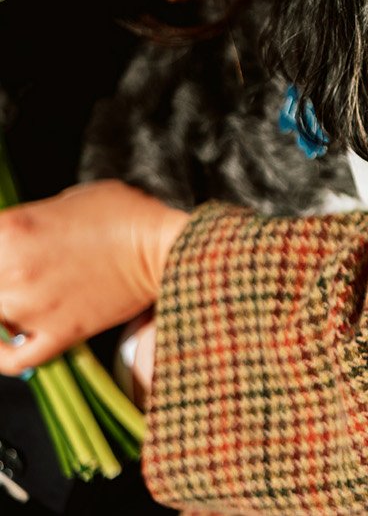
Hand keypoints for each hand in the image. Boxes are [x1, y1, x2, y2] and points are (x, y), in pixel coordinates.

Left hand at [0, 181, 188, 373]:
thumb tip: (15, 235)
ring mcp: (31, 307)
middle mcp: (12, 270)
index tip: (2, 249)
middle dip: (0, 273)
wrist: (162, 247)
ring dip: (3, 305)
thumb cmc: (123, 215)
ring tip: (32, 289)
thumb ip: (31, 219)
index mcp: (12, 229)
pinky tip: (5, 341)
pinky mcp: (56, 335)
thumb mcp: (69, 198)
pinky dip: (1, 353)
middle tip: (23, 268)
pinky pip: (11, 358)